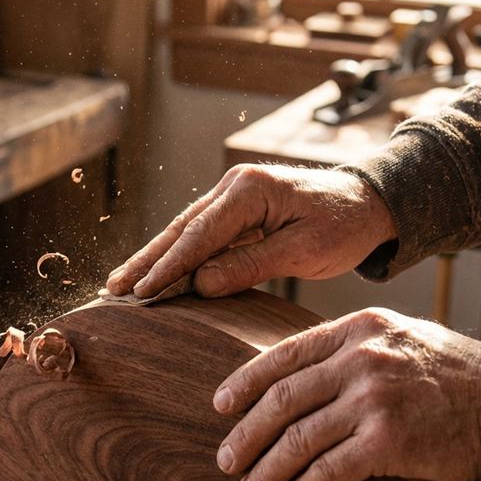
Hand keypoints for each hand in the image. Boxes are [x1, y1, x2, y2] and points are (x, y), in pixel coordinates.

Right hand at [106, 164, 395, 298]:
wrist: (368, 202)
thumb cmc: (343, 224)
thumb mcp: (303, 250)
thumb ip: (251, 265)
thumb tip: (200, 284)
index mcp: (250, 190)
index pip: (199, 235)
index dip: (168, 266)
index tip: (141, 292)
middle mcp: (233, 187)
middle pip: (180, 230)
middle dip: (146, 261)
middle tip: (112, 289)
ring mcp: (232, 197)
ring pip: (184, 232)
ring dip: (153, 259)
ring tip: (121, 283)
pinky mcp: (237, 212)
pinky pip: (200, 237)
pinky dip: (176, 257)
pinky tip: (156, 273)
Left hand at [213, 308, 480, 480]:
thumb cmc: (447, 372)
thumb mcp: (395, 337)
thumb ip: (346, 350)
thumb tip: (292, 378)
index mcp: (355, 330)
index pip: (284, 355)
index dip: (245, 382)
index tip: (220, 406)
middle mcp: (360, 359)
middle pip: (282, 399)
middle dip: (246, 433)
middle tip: (225, 459)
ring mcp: (374, 399)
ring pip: (299, 438)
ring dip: (267, 470)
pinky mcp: (390, 441)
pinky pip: (331, 470)